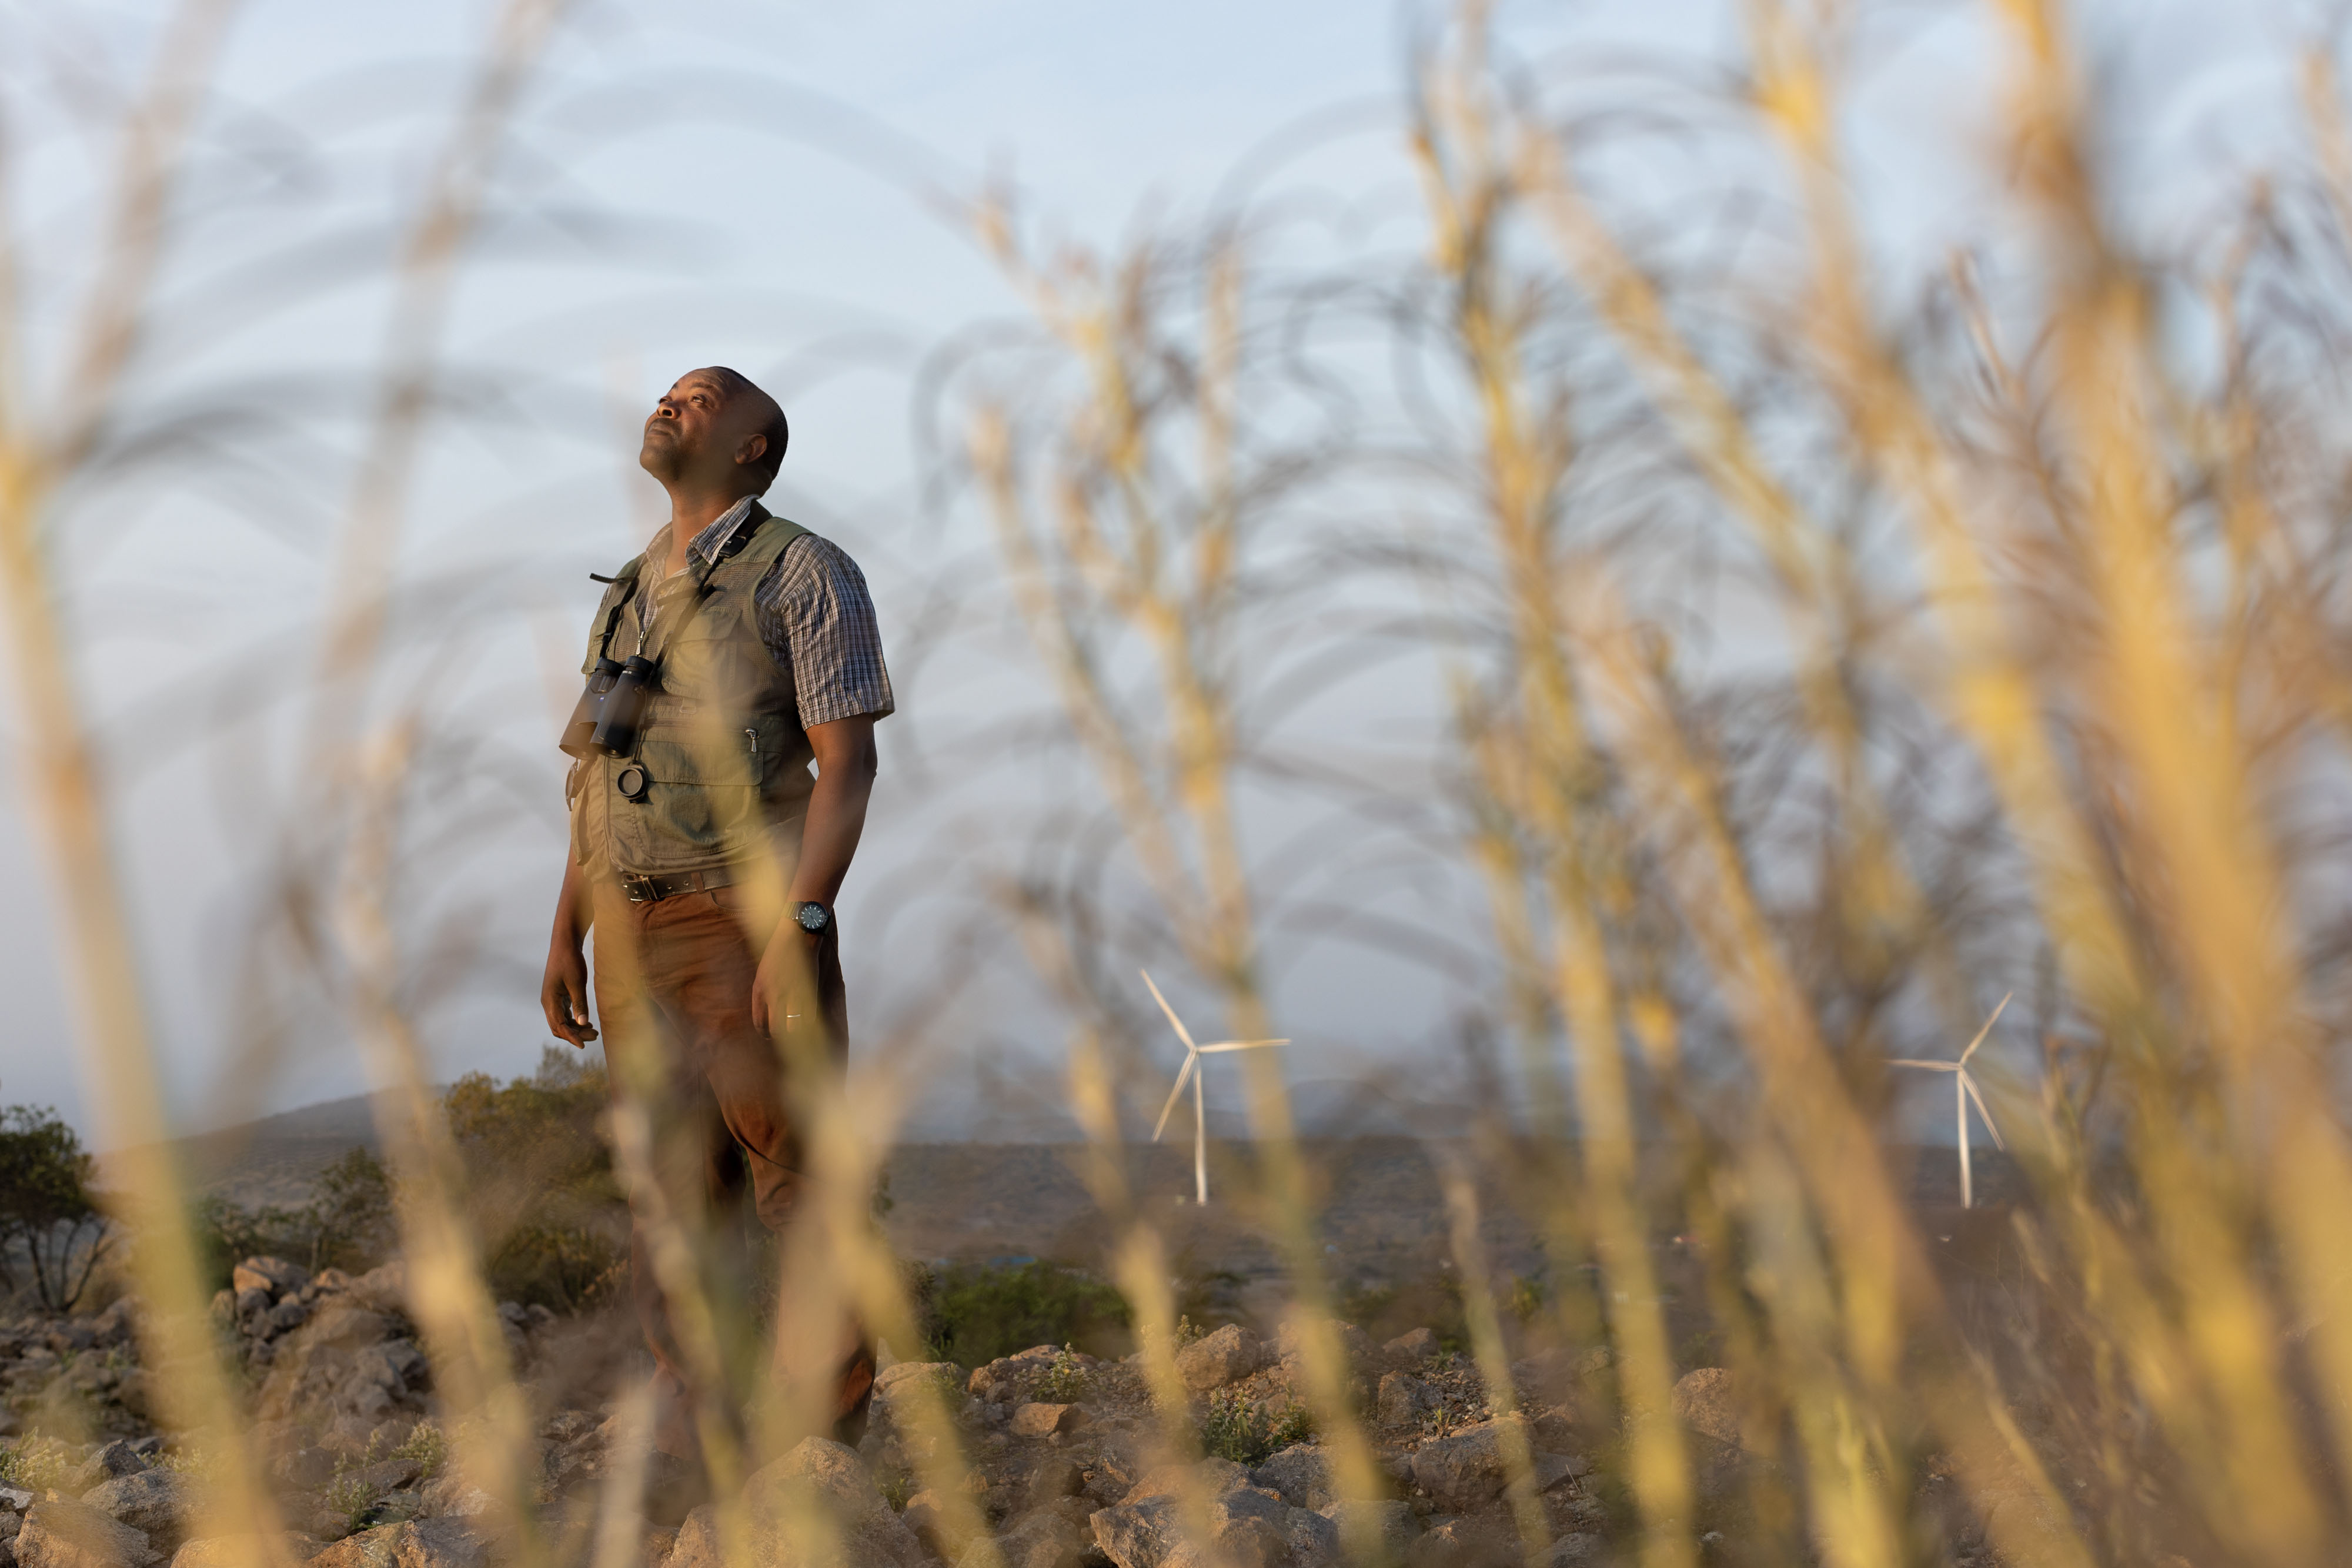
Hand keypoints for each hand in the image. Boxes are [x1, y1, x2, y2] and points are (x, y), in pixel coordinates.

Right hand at [542, 940, 598, 1046]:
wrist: (565, 944)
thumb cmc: (570, 961)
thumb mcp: (577, 983)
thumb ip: (580, 1004)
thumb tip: (582, 1023)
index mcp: (549, 1000)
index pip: (559, 1026)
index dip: (571, 1037)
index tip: (584, 1045)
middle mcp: (548, 1002)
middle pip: (558, 1027)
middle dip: (575, 1034)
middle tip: (595, 1036)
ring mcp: (551, 999)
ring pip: (561, 1022)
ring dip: (575, 1028)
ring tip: (593, 1031)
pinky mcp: (557, 996)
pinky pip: (563, 1014)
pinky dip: (574, 1020)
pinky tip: (586, 1022)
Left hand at [750, 924, 819, 1040]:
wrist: (796, 936)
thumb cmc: (778, 951)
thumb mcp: (762, 972)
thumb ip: (764, 992)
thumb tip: (768, 1010)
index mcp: (759, 990)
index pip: (759, 1022)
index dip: (764, 1032)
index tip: (768, 1034)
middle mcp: (774, 995)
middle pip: (775, 1029)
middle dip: (778, 1035)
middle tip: (782, 1034)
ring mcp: (792, 994)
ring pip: (793, 1027)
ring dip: (794, 1031)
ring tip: (795, 1029)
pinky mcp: (808, 991)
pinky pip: (809, 1016)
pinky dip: (808, 1021)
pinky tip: (807, 1019)